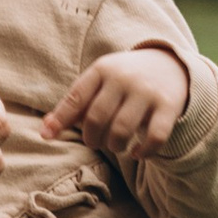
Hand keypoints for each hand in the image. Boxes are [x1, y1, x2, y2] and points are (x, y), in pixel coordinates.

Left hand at [44, 42, 189, 162]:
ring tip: (115, 145)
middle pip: (96, 118)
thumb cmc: (123, 80)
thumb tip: (45, 132)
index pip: (76, 97)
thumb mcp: (99, 82)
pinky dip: (143, 152)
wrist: (171, 65)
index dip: (60, 120)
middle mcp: (123, 78)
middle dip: (91, 138)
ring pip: (121, 130)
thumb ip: (75, 104)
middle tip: (95, 142)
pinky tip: (137, 153)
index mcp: (102, 70)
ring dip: (114, 146)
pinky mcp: (169, 106)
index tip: (47, 137)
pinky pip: (154, 137)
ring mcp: (147, 92)